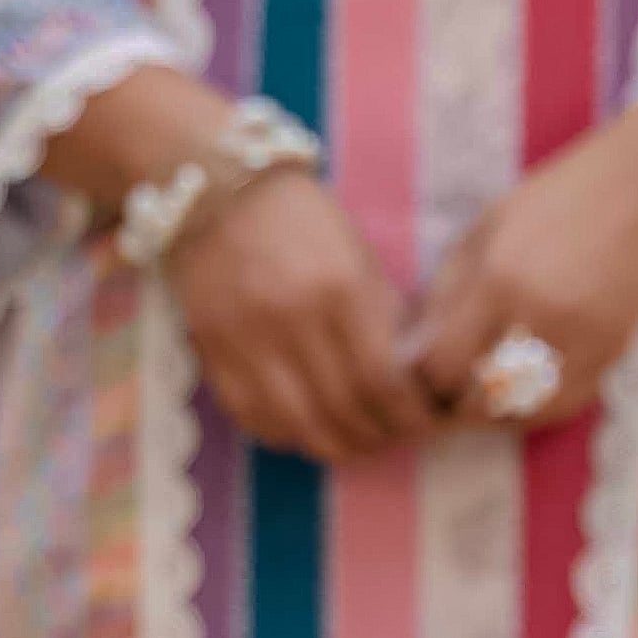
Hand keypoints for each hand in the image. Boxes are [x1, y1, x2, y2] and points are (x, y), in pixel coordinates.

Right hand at [166, 172, 429, 465]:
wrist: (212, 190)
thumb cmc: (298, 218)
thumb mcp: (355, 251)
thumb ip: (381, 313)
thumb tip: (411, 378)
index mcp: (336, 287)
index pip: (381, 379)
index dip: (410, 415)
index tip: (426, 422)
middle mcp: (289, 319)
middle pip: (343, 411)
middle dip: (379, 437)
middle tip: (396, 438)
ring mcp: (244, 340)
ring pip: (299, 427)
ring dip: (336, 446)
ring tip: (357, 444)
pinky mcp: (211, 352)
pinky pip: (254, 418)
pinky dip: (288, 435)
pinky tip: (308, 429)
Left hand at [403, 125, 637, 429]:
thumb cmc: (556, 200)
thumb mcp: (486, 228)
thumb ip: (448, 289)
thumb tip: (415, 349)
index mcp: (501, 279)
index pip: (445, 363)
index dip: (426, 377)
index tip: (422, 371)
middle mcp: (542, 316)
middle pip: (482, 398)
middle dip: (457, 405)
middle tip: (445, 396)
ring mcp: (583, 339)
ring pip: (525, 412)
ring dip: (497, 415)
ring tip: (481, 398)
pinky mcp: (613, 351)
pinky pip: (565, 403)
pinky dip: (537, 408)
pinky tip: (522, 391)